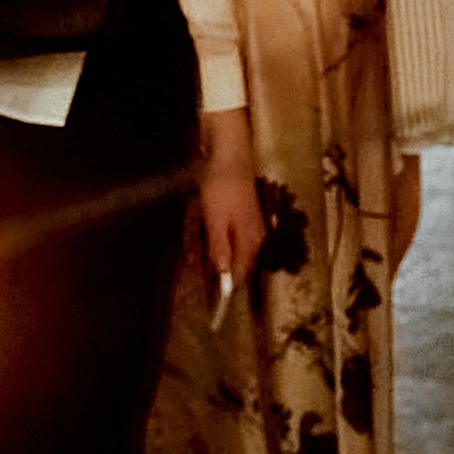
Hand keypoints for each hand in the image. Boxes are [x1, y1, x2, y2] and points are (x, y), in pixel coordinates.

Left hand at [196, 112, 264, 288]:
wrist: (229, 153)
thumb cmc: (222, 186)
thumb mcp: (216, 220)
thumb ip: (220, 248)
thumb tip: (223, 275)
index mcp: (251, 240)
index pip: (240, 273)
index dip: (226, 287)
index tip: (212, 299)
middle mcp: (255, 235)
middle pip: (237, 263)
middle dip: (218, 270)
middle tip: (199, 273)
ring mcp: (249, 225)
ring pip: (231, 249)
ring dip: (215, 253)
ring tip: (199, 250)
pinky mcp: (241, 215)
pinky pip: (228, 236)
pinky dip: (215, 239)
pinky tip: (204, 232)